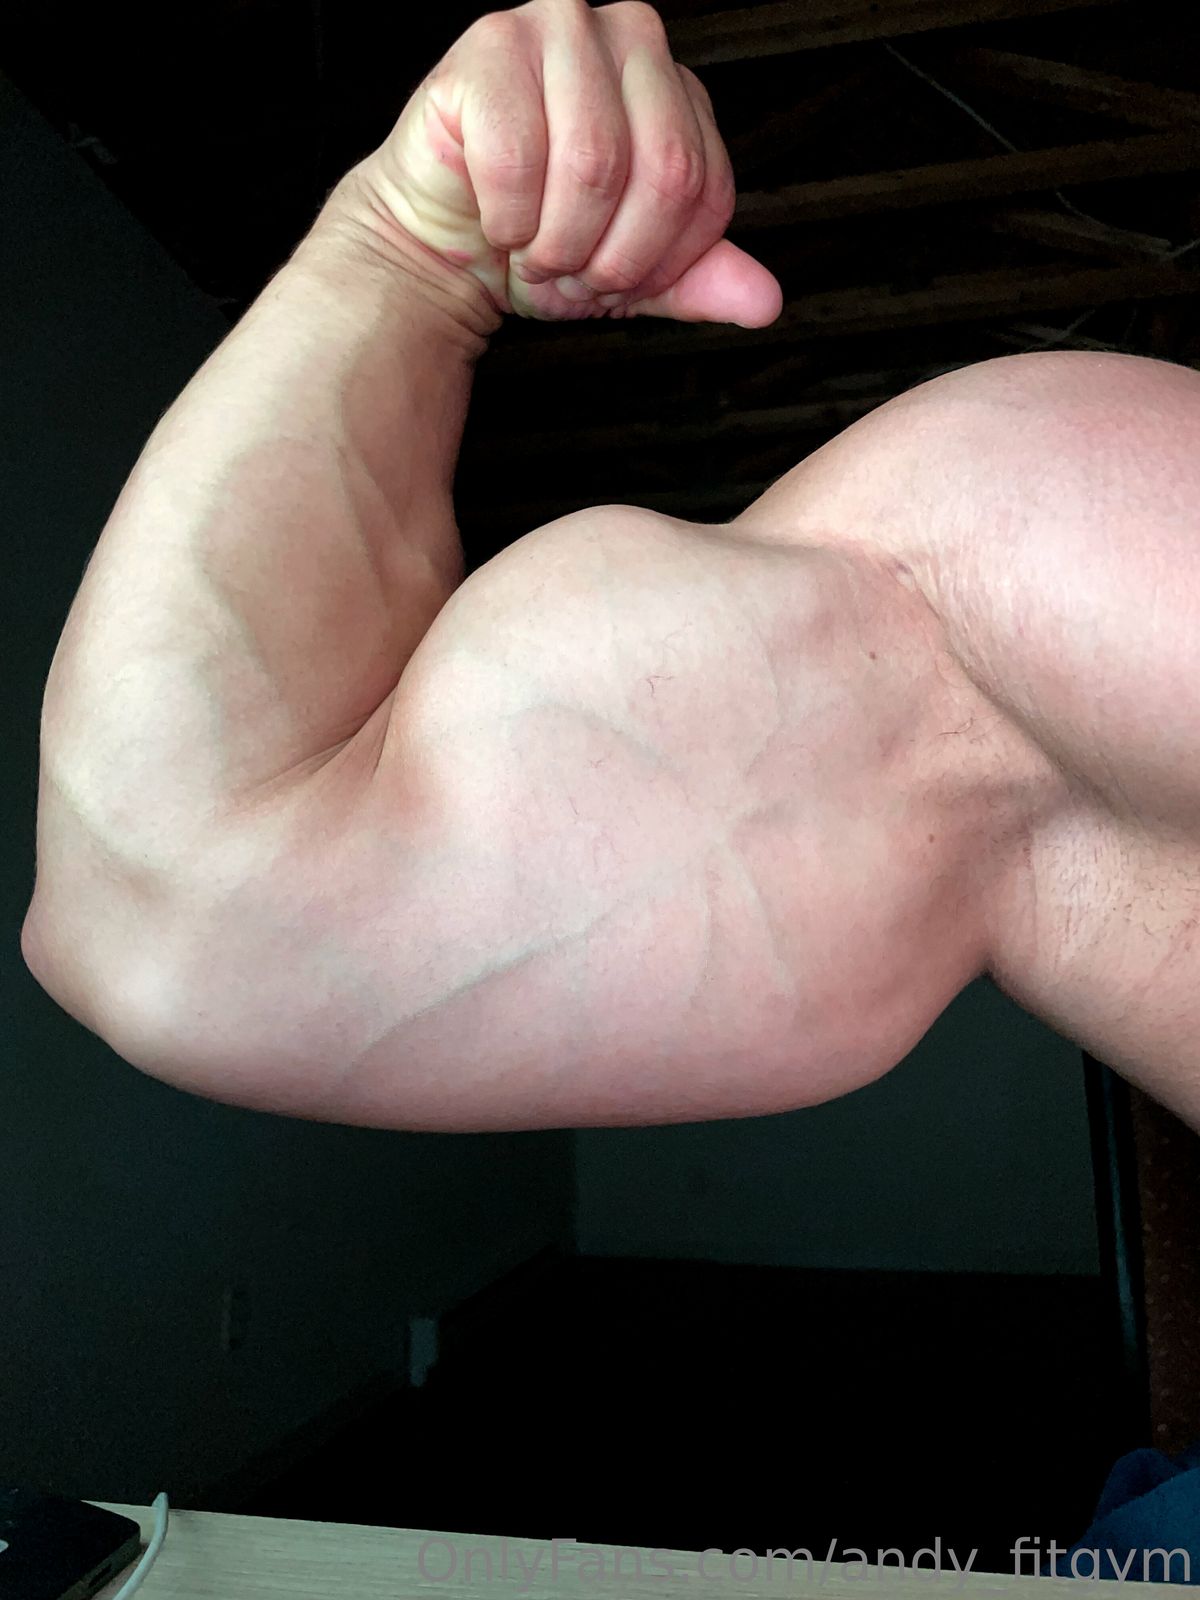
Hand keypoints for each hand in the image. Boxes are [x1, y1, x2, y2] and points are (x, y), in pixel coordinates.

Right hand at [337, 0, 782, 326]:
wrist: (442, 244)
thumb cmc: (537, 240)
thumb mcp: (634, 274)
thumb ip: (700, 281)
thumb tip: (764, 301)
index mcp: (674, 86)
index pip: (707, 187)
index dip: (659, 259)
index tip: (616, 278)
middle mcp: (628, 39)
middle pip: (665, 172)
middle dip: (612, 255)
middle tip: (571, 270)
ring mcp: (557, 28)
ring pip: (594, 165)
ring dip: (557, 242)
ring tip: (533, 251)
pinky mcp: (488, 45)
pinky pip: (517, 157)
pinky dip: (506, 218)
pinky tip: (497, 220)